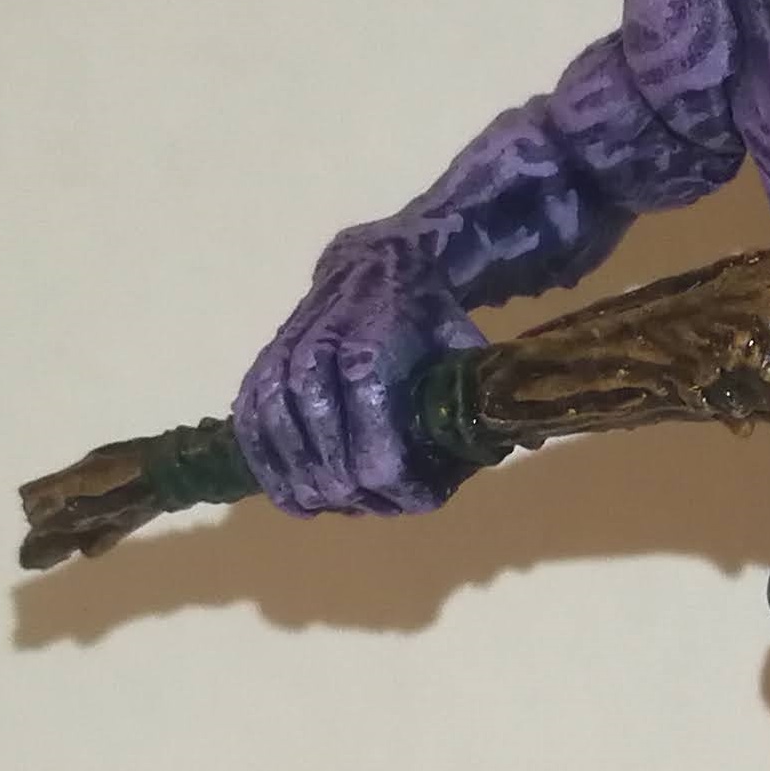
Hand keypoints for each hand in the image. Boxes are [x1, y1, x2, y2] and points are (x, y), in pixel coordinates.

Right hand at [231, 232, 485, 513]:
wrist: (375, 264)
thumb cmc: (427, 317)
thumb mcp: (464, 348)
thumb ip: (479, 396)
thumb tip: (518, 442)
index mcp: (371, 354)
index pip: (374, 448)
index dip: (401, 486)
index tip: (425, 498)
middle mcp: (317, 356)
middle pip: (328, 457)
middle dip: (360, 493)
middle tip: (384, 503)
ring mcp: (282, 361)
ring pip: (285, 446)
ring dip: (312, 488)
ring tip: (338, 506)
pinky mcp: (260, 367)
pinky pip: (252, 428)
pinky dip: (269, 468)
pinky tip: (291, 497)